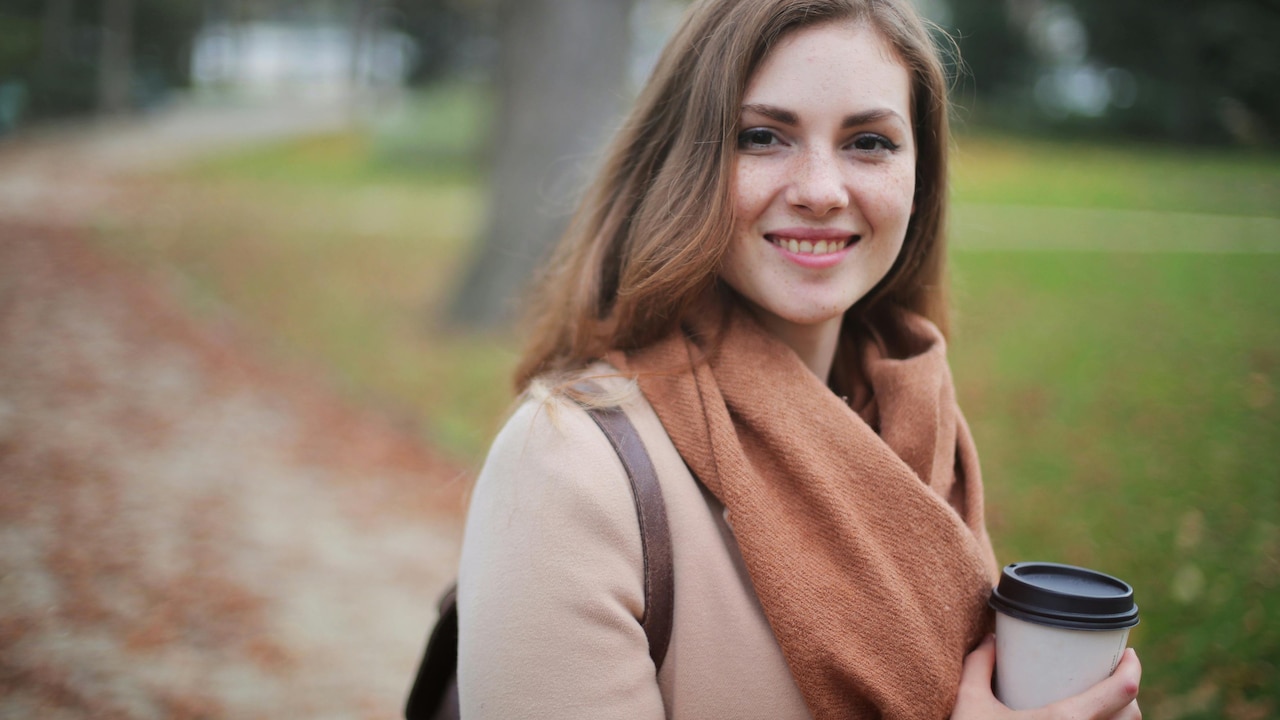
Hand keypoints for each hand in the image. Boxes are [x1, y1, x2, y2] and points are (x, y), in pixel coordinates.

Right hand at [951, 635, 1141, 719]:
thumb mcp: (969, 703)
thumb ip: (978, 665)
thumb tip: (991, 639)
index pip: (1121, 692)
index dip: (1132, 668)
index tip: (1128, 654)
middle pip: (1130, 716)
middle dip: (1127, 694)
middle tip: (1110, 677)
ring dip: (1119, 719)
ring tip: (1102, 705)